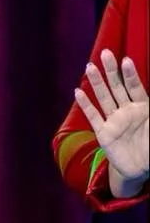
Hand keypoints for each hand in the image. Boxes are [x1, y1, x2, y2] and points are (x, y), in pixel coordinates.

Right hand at [74, 50, 149, 183]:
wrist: (140, 169)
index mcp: (143, 108)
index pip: (135, 88)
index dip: (130, 75)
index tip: (126, 60)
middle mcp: (127, 111)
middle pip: (117, 87)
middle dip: (111, 71)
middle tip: (105, 53)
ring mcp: (114, 121)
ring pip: (104, 98)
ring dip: (97, 82)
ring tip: (89, 67)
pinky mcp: (103, 133)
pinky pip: (94, 117)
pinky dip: (86, 105)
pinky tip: (79, 92)